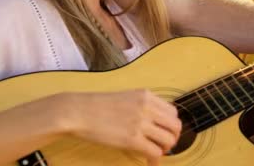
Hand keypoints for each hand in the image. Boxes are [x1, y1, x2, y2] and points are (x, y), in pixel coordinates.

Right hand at [67, 89, 181, 164]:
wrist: (78, 111)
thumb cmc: (95, 106)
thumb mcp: (124, 98)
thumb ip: (141, 106)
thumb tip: (153, 122)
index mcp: (145, 95)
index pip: (172, 111)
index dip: (171, 125)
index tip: (164, 132)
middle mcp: (147, 107)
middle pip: (175, 126)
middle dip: (173, 138)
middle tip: (164, 146)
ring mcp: (140, 122)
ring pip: (169, 140)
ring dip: (165, 149)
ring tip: (156, 153)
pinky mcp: (132, 139)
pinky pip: (155, 152)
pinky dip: (155, 160)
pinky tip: (149, 162)